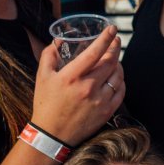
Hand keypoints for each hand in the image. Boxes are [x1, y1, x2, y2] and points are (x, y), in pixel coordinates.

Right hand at [32, 25, 123, 145]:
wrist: (52, 135)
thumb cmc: (46, 104)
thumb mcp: (42, 77)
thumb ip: (49, 55)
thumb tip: (57, 41)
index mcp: (72, 76)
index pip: (94, 52)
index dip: (105, 38)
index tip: (112, 29)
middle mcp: (88, 87)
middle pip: (110, 62)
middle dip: (115, 47)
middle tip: (115, 40)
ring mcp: (99, 101)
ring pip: (117, 76)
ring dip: (119, 64)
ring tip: (115, 58)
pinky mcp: (106, 112)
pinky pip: (120, 92)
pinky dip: (121, 81)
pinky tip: (116, 77)